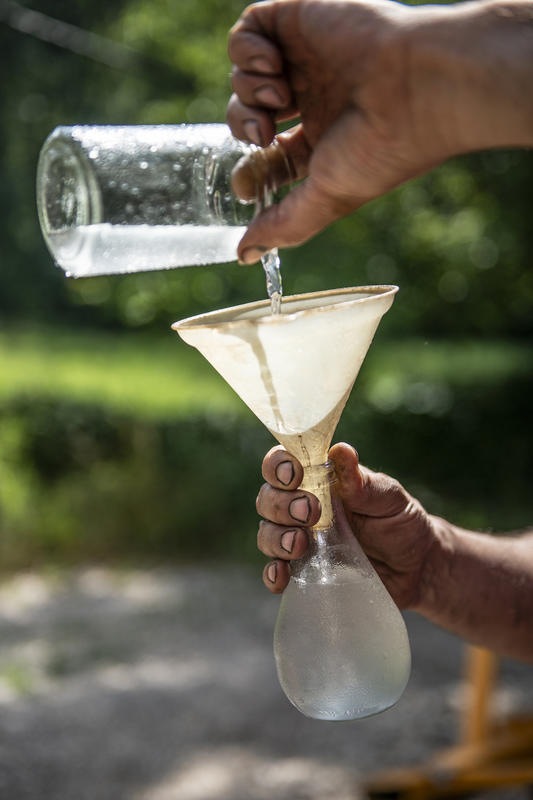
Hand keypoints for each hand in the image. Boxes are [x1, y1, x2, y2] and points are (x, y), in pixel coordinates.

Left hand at [228, 0, 532, 261]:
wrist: (418, 84)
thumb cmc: (381, 148)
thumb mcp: (325, 199)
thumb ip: (282, 226)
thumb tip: (245, 256)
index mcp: (323, 139)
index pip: (269, 156)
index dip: (249, 169)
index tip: (244, 184)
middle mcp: (313, 99)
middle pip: (249, 115)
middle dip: (243, 128)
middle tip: (263, 135)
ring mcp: (306, 58)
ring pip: (243, 74)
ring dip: (246, 91)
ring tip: (279, 97)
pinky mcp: (302, 20)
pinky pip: (249, 26)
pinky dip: (246, 49)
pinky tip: (272, 64)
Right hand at [256, 442, 441, 608]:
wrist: (416, 569)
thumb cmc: (400, 521)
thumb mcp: (389, 498)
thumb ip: (362, 481)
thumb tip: (341, 450)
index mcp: (318, 480)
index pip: (282, 464)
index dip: (278, 465)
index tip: (294, 475)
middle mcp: (300, 507)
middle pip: (268, 499)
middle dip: (282, 504)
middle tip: (310, 512)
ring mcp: (299, 540)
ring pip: (266, 534)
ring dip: (276, 538)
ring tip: (300, 545)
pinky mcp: (303, 572)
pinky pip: (275, 572)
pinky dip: (272, 574)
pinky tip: (281, 578)